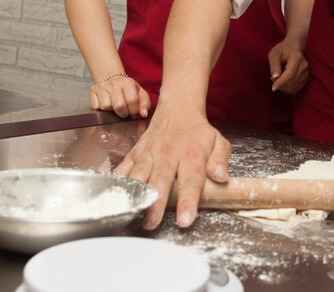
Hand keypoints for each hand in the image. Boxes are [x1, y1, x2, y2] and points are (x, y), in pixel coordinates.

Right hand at [89, 75, 151, 118]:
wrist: (113, 80)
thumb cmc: (128, 90)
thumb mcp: (140, 94)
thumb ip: (145, 104)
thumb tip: (144, 114)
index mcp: (128, 82)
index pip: (132, 101)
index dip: (133, 111)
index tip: (133, 113)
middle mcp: (114, 83)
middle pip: (119, 106)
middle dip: (123, 113)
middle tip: (124, 112)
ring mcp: (102, 86)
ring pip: (106, 106)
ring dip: (111, 111)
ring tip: (114, 107)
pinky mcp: (92, 90)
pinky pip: (96, 106)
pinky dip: (100, 109)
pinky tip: (106, 104)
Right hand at [114, 107, 229, 228]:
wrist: (177, 110)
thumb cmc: (198, 132)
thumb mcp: (218, 142)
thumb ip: (220, 160)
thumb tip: (221, 177)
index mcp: (191, 154)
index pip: (191, 180)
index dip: (188, 201)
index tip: (185, 220)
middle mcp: (167, 154)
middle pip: (160, 180)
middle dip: (155, 203)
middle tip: (151, 223)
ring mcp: (148, 153)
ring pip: (138, 175)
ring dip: (134, 194)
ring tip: (131, 212)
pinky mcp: (134, 153)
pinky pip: (122, 168)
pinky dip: (117, 182)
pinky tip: (112, 196)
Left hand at [267, 39, 309, 93]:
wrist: (293, 47)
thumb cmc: (282, 50)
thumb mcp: (274, 54)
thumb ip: (274, 65)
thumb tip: (275, 77)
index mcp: (296, 57)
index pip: (290, 73)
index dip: (281, 82)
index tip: (273, 88)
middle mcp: (304, 65)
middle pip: (292, 81)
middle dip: (280, 85)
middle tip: (272, 79)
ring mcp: (306, 72)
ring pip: (294, 87)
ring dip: (283, 88)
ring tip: (277, 80)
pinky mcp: (306, 78)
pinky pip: (296, 89)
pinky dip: (288, 89)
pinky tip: (282, 83)